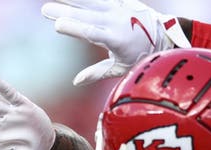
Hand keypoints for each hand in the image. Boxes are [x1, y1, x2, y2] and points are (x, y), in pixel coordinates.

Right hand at [41, 0, 186, 85]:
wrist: (165, 35)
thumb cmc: (142, 56)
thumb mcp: (121, 68)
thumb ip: (97, 73)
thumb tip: (75, 82)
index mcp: (116, 40)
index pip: (91, 33)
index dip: (74, 28)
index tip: (58, 25)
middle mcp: (117, 21)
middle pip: (86, 16)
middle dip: (65, 12)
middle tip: (45, 10)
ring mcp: (120, 9)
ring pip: (92, 3)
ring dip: (73, 0)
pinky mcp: (122, 1)